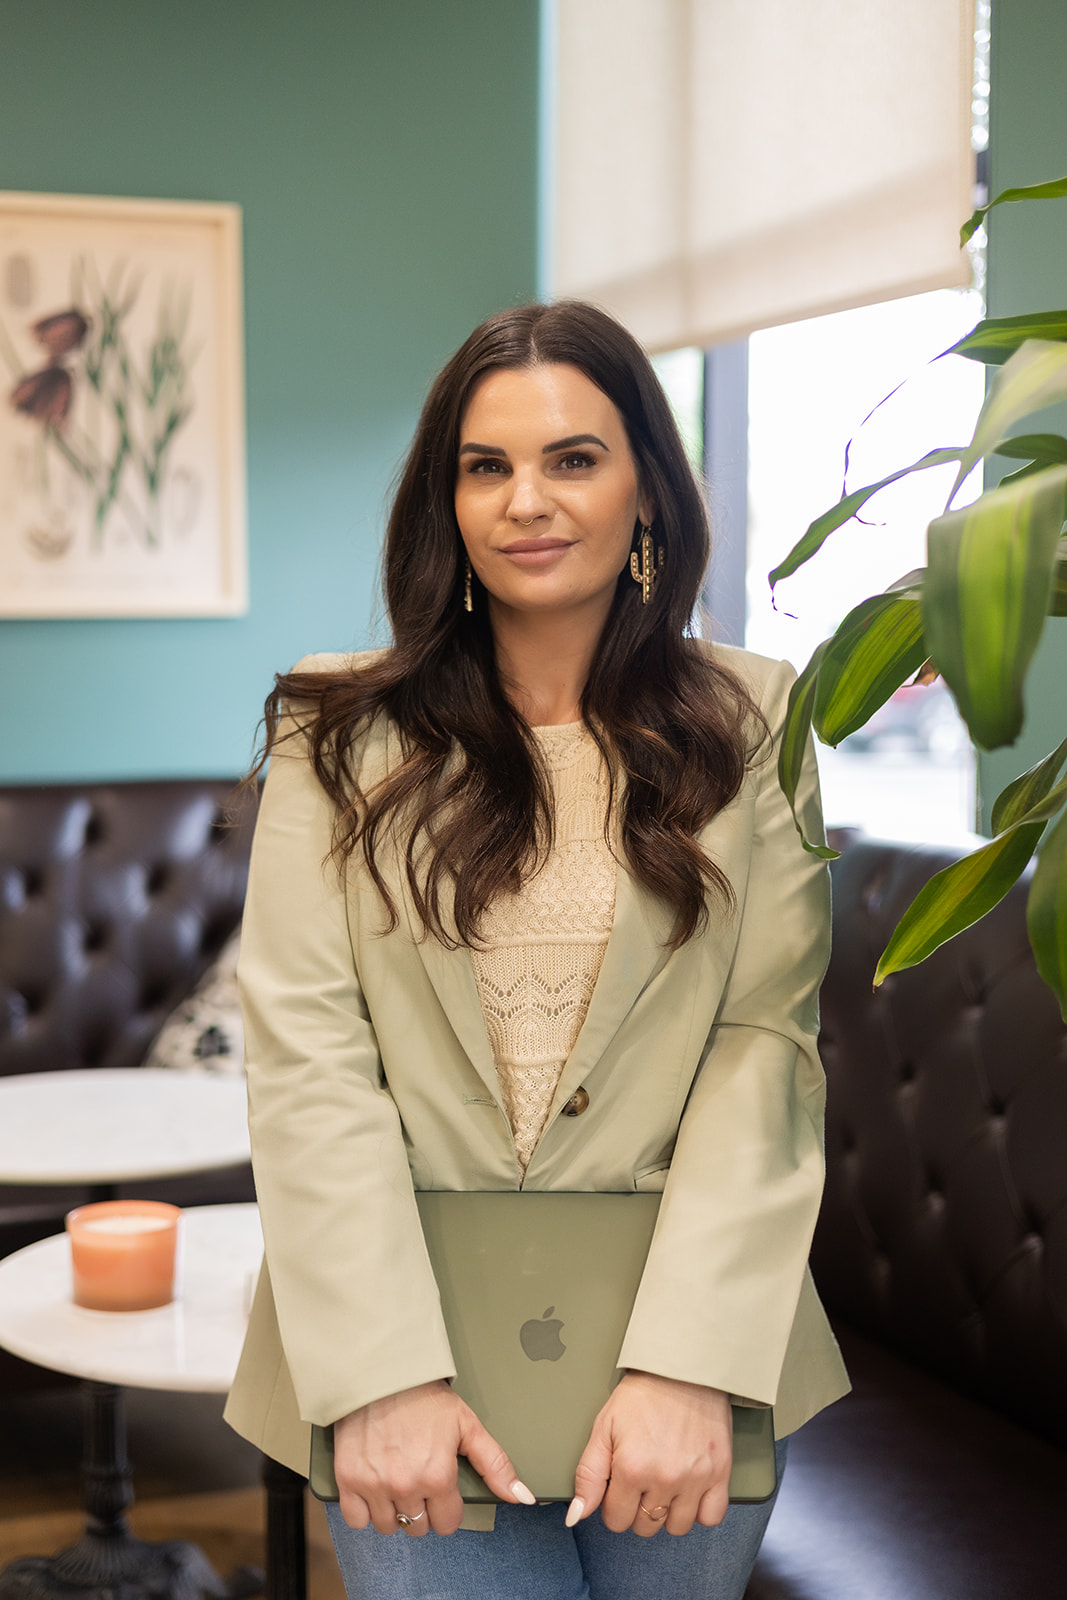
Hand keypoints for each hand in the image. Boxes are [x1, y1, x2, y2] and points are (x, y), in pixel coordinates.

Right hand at [332, 1380, 535, 1535]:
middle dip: (422, 1509)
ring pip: (389, 1527)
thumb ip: (496, 1465)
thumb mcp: (468, 1425)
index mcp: (438, 1476)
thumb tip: (523, 1497)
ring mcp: (374, 1485)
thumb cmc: (424, 1396)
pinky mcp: (348, 1479)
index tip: (442, 1489)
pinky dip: (364, 1510)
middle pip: (418, 1528)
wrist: (381, 1373)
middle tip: (419, 1480)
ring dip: (394, 1511)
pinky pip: (357, 1519)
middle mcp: (406, 1486)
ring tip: (397, 1482)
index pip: (447, 1524)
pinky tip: (374, 1488)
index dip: (447, 1507)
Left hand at [567, 1371, 732, 1536]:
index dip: (613, 1503)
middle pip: (645, 1525)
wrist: (682, 1368)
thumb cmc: (643, 1394)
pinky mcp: (720, 1473)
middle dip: (638, 1508)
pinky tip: (689, 1491)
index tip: (620, 1483)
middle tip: (642, 1479)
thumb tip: (576, 1516)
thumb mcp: (604, 1426)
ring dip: (668, 1511)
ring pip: (676, 1527)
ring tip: (664, 1483)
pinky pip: (711, 1518)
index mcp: (632, 1468)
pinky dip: (700, 1511)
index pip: (616, 1519)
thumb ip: (588, 1474)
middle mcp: (664, 1479)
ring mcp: (695, 1478)